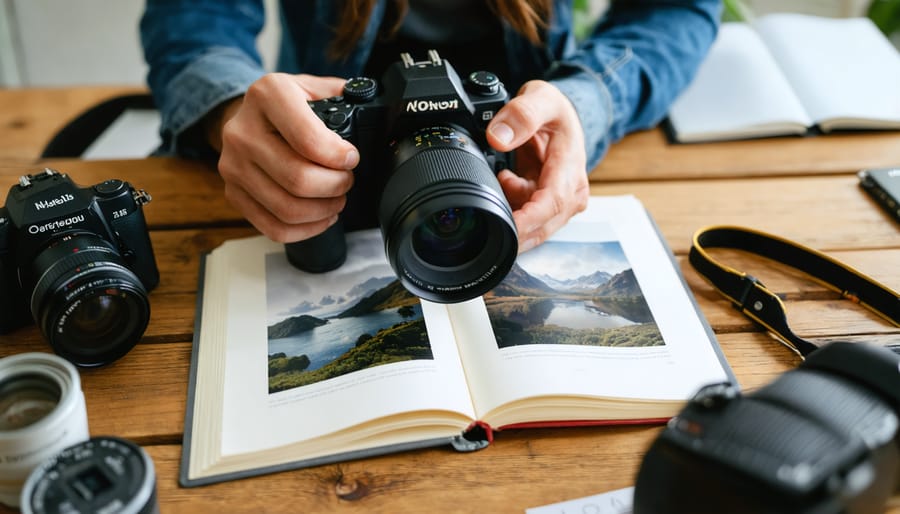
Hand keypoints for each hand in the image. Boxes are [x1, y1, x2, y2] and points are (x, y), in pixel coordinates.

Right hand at [211, 73, 359, 241]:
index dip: (338, 156)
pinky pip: (274, 227)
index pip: (308, 139)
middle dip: (335, 186)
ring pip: (287, 208)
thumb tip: (370, 108)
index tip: (351, 158)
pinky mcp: (233, 194)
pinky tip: (320, 216)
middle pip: (298, 179)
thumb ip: (340, 94)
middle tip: (347, 180)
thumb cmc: (284, 105)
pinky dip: (306, 229)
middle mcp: (243, 132)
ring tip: (336, 199)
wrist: (244, 115)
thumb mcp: (310, 86)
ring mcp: (233, 166)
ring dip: (323, 210)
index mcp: (267, 96)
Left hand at [486, 80, 589, 252]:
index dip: (529, 220)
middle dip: (514, 227)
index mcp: (571, 169)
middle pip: (542, 225)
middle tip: (486, 211)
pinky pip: (525, 220)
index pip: (552, 204)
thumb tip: (498, 138)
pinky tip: (507, 181)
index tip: (506, 227)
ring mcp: (559, 203)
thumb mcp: (541, 98)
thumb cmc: (555, 111)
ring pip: (532, 227)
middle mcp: (571, 193)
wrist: (560, 119)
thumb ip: (521, 114)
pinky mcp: (547, 208)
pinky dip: (509, 207)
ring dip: (510, 211)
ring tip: (505, 174)